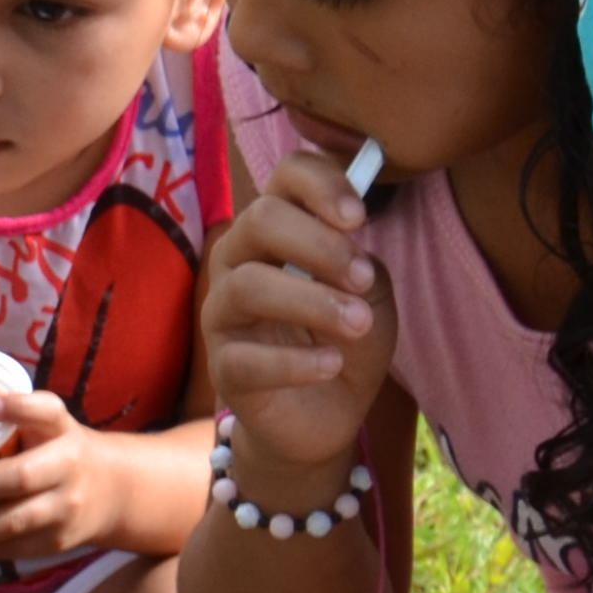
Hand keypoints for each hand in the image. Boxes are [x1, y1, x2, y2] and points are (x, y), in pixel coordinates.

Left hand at [0, 393, 163, 567]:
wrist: (114, 493)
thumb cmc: (65, 450)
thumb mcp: (54, 423)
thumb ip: (23, 411)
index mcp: (64, 434)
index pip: (46, 413)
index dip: (18, 409)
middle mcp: (68, 472)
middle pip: (20, 478)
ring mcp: (63, 513)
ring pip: (12, 523)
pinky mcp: (55, 543)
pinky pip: (12, 550)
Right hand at [200, 148, 400, 470]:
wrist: (327, 416)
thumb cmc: (346, 339)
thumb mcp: (369, 292)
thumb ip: (358, 260)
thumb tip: (347, 243)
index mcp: (278, 230)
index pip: (287, 177)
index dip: (321, 184)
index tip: (360, 218)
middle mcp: (240, 260)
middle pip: (261, 220)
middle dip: (320, 245)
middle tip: (362, 279)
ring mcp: (223, 313)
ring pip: (249, 285)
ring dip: (314, 302)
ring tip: (358, 324)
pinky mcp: (224, 368)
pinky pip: (247, 358)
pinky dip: (297, 362)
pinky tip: (332, 365)